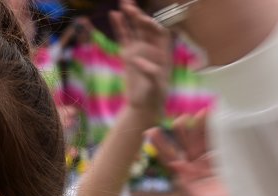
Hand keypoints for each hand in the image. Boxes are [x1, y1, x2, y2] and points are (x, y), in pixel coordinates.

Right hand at [112, 0, 172, 119]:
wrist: (144, 104)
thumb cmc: (154, 96)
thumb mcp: (155, 86)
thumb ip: (149, 72)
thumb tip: (135, 60)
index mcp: (163, 52)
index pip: (159, 33)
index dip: (152, 26)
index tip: (143, 22)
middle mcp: (152, 47)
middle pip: (146, 27)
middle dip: (138, 16)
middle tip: (129, 5)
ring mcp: (139, 49)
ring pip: (134, 29)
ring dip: (129, 16)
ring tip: (123, 4)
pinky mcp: (128, 54)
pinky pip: (124, 37)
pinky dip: (120, 26)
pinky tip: (114, 15)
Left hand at [148, 112, 238, 195]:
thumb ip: (188, 186)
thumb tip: (175, 166)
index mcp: (188, 182)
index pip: (171, 161)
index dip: (161, 146)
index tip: (151, 131)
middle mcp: (198, 170)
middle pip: (185, 147)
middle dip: (180, 133)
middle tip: (178, 119)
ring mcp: (213, 161)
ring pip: (202, 140)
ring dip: (198, 127)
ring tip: (198, 114)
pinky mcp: (229, 155)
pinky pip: (219, 138)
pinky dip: (216, 126)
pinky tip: (213, 114)